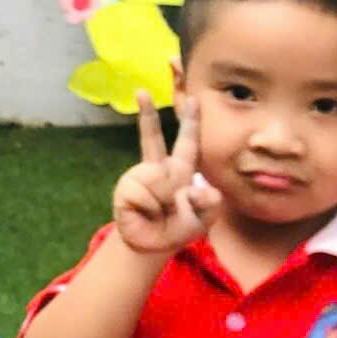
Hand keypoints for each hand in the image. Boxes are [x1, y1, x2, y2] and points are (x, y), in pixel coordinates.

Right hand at [113, 91, 218, 255]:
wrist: (153, 246)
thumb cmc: (180, 228)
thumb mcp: (205, 218)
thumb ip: (210, 202)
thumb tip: (192, 188)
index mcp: (181, 170)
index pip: (188, 142)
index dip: (191, 121)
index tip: (194, 98)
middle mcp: (157, 168)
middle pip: (152, 138)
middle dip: (146, 114)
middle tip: (141, 92)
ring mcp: (140, 177)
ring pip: (158, 179)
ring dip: (164, 202)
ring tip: (160, 213)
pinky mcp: (126, 188)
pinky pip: (143, 192)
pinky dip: (148, 207)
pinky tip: (145, 213)